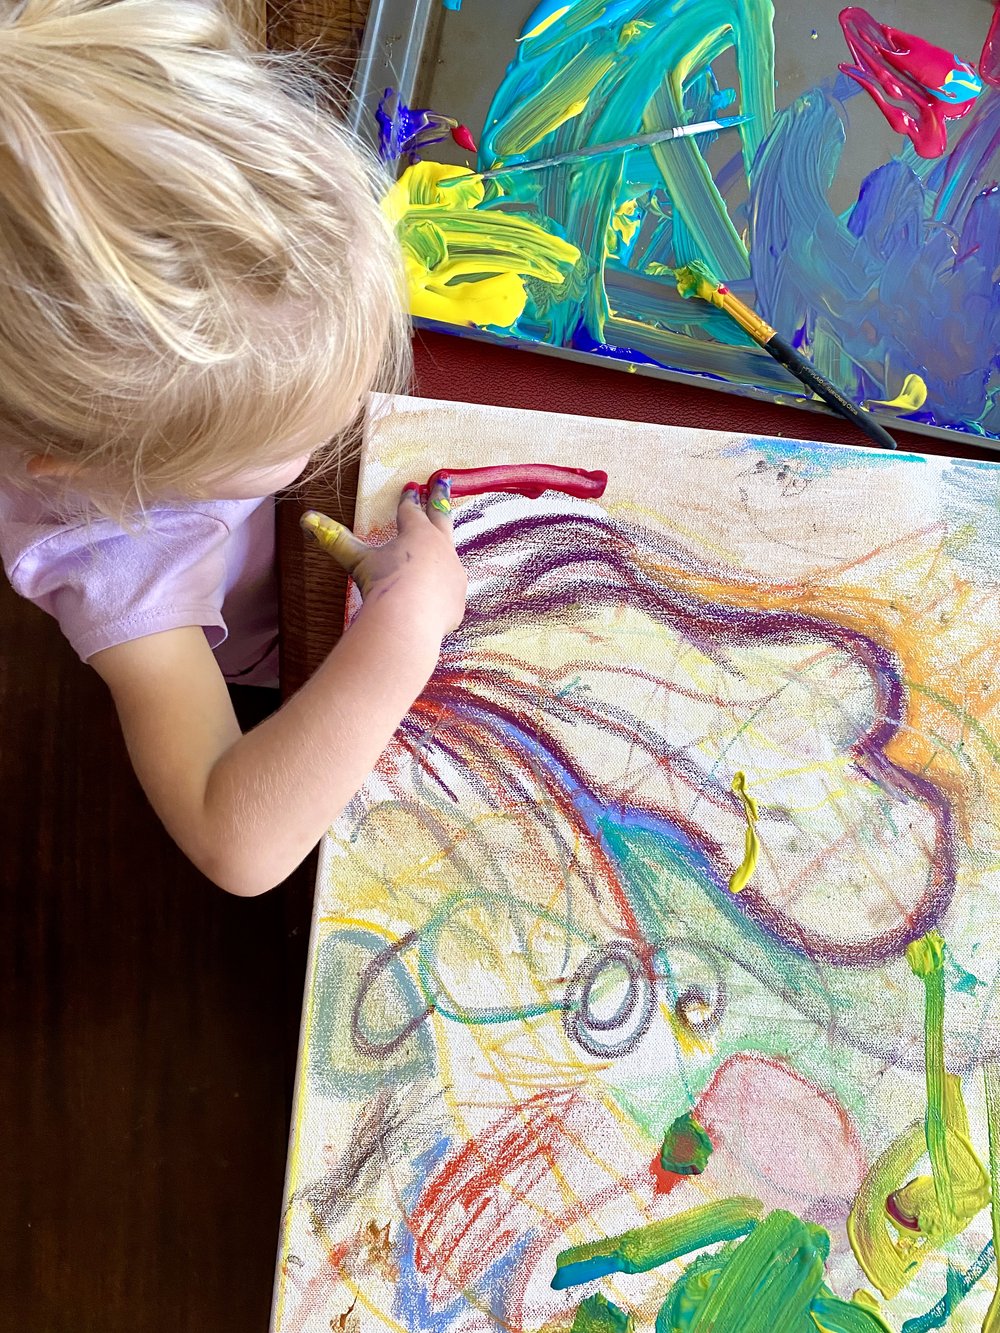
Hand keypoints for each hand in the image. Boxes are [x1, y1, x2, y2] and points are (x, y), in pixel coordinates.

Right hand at [301, 476, 466, 639]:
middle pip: (441, 517)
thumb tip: (306, 519)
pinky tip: (437, 590)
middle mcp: (441, 548)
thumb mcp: (358, 560)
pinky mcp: (457, 598)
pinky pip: (450, 587)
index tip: (411, 487)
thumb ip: (336, 539)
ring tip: (442, 541)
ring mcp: (453, 573)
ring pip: (450, 553)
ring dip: (444, 545)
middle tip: (442, 480)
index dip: (408, 499)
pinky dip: (443, 585)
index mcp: (417, 533)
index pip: (411, 510)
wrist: (409, 622)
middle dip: (439, 496)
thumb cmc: (383, 584)